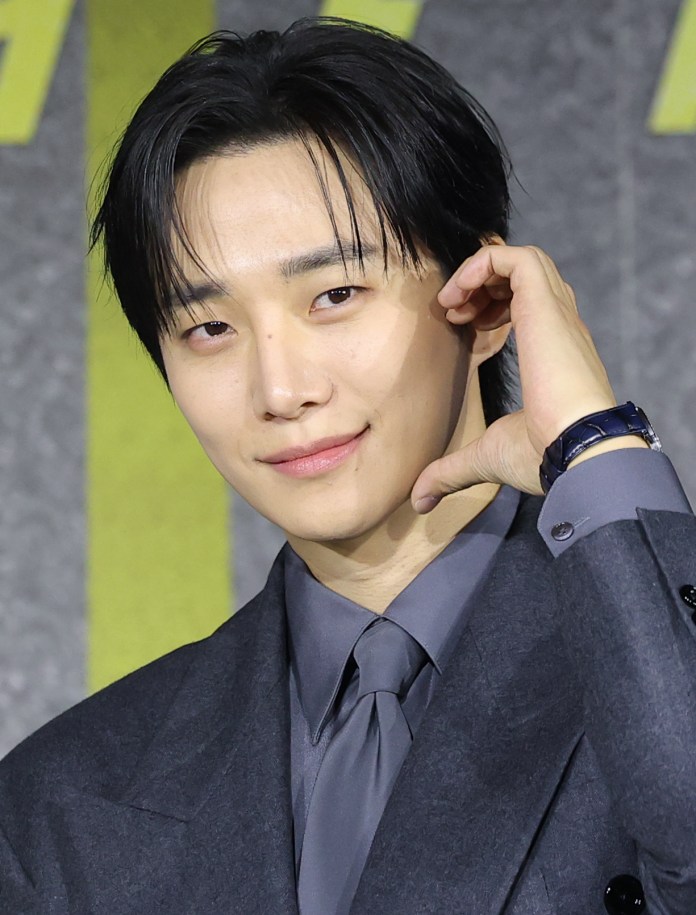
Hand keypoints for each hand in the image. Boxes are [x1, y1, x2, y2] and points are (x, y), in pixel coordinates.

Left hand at [411, 242, 625, 510]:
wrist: (575, 452)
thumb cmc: (542, 457)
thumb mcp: (484, 458)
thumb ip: (450, 471)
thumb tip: (421, 501)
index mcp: (552, 353)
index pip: (526, 304)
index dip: (488, 306)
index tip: (459, 328)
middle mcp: (558, 326)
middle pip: (524, 275)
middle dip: (481, 284)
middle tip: (453, 313)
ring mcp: (555, 313)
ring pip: (521, 259)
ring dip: (478, 272)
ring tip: (452, 303)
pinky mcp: (546, 304)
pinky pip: (515, 257)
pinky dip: (481, 264)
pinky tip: (457, 298)